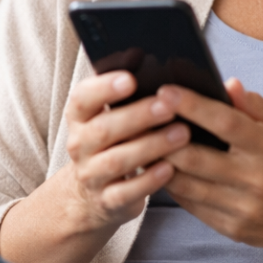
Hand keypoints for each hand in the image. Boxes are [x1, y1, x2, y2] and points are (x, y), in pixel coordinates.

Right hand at [0, 71, 185, 262]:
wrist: (90, 197)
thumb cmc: (112, 144)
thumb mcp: (110, 117)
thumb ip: (126, 95)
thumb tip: (150, 60)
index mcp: (80, 118)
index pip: (82, 99)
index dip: (103, 88)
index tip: (131, 78)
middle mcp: (80, 146)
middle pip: (103, 130)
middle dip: (137, 116)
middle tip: (168, 105)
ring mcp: (92, 176)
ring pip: (117, 161)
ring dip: (150, 146)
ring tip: (182, 133)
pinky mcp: (108, 202)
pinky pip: (126, 193)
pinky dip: (149, 180)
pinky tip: (170, 168)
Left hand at [156, 79, 262, 250]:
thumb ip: (256, 107)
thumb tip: (227, 84)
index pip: (225, 123)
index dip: (192, 106)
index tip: (165, 91)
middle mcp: (254, 180)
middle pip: (195, 158)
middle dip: (163, 137)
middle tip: (140, 118)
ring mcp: (241, 208)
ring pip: (186, 184)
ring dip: (160, 163)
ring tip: (142, 143)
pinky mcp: (231, 229)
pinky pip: (191, 205)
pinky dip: (173, 186)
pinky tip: (162, 169)